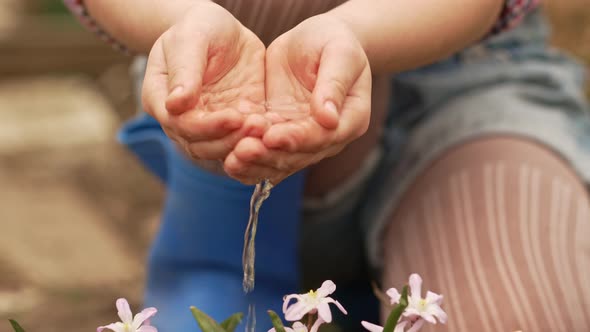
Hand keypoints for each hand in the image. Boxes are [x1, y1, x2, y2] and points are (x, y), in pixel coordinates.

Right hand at [141, 2, 267, 162]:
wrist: (224, 29)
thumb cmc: (199, 28)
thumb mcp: (190, 39)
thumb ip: (184, 71)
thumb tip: (175, 105)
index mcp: (161, 100)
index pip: (180, 125)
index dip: (206, 126)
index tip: (234, 116)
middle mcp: (182, 120)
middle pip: (201, 145)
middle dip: (229, 140)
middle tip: (257, 126)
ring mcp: (210, 125)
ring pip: (222, 150)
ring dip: (244, 144)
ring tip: (266, 127)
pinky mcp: (236, 124)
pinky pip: (244, 141)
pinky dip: (258, 142)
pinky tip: (274, 130)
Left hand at [224, 14, 371, 184]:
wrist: (313, 40)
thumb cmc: (333, 41)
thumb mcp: (339, 53)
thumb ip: (334, 84)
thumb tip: (328, 119)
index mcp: (350, 120)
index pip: (323, 137)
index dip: (297, 139)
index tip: (272, 136)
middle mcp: (328, 138)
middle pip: (299, 155)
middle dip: (270, 155)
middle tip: (243, 151)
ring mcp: (303, 139)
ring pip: (280, 160)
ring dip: (256, 163)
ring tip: (231, 161)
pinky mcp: (280, 134)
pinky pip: (265, 152)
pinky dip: (248, 159)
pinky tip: (228, 159)